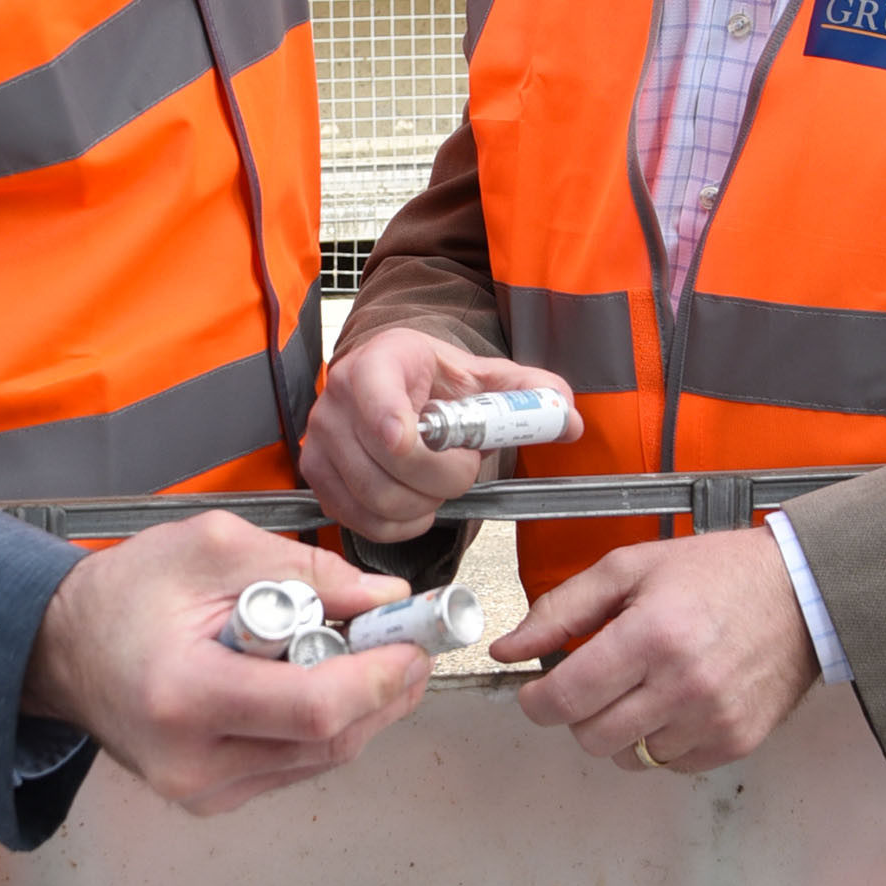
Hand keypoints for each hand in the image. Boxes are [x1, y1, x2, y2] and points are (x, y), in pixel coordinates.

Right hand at [21, 514, 429, 813]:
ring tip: (359, 648)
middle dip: (384, 686)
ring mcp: (204, 791)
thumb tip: (381, 598)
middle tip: (403, 637)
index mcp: (184, 696)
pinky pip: (300, 764)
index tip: (412, 640)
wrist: (61, 651)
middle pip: (331, 741)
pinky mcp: (215, 798)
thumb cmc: (122, 597)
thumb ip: (304, 570)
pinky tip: (320, 678)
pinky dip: (326, 722)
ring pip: (325, 757)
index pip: (314, 709)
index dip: (380, 676)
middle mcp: (194, 762)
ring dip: (362, 704)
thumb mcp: (211, 548)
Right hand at [300, 330, 577, 543]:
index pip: (377, 401)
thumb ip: (531, 394)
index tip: (418, 441)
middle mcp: (340, 397)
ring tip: (438, 484)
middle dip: (443, 480)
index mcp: (381, 360)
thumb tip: (568, 419)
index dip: (398, 430)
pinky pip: (360, 521)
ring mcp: (321, 439)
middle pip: (389, 466)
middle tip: (463, 467)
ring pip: (376, 500)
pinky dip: (398, 524)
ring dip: (422, 505)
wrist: (397, 382)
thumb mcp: (487, 376)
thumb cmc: (436, 380)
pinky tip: (416, 503)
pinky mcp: (317, 475)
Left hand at [495, 526, 821, 771]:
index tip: (537, 693)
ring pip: (628, 756)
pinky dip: (660, 740)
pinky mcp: (734, 741)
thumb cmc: (719, 574)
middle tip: (594, 682)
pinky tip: (673, 701)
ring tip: (643, 686)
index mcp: (652, 635)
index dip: (536, 701)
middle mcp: (683, 684)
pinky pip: (669, 764)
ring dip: (621, 727)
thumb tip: (509, 649)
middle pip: (591, 736)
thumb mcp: (630, 569)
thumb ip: (561, 609)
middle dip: (577, 713)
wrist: (801, 594)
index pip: (566, 698)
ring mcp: (712, 720)